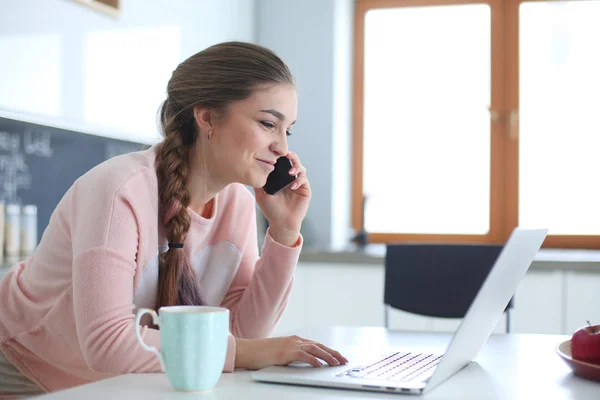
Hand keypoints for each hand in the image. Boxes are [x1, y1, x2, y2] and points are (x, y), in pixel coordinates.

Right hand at [234, 335, 348, 369]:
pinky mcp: (284, 352)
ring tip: (336, 362)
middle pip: (319, 345)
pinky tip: (320, 364)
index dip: (329, 351)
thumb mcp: (280, 353)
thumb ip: (292, 355)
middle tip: (344, 360)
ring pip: (314, 349)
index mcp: (294, 340)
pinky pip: (302, 355)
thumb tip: (305, 362)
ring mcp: (290, 345)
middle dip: (333, 353)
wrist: (246, 350)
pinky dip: (313, 359)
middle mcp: (294, 340)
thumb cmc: (260, 353)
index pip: (316, 345)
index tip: (338, 357)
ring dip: (327, 356)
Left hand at [254, 152, 309, 246]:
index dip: (280, 156)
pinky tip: (292, 186)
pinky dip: (299, 180)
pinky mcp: (305, 189)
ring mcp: (298, 183)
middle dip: (291, 156)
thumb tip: (251, 169)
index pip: (282, 162)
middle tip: (286, 154)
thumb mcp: (261, 194)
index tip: (275, 152)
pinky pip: (304, 179)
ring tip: (290, 172)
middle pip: (293, 161)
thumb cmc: (271, 210)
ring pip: (300, 168)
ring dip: (296, 167)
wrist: (281, 222)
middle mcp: (289, 178)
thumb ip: (258, 182)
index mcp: (280, 178)